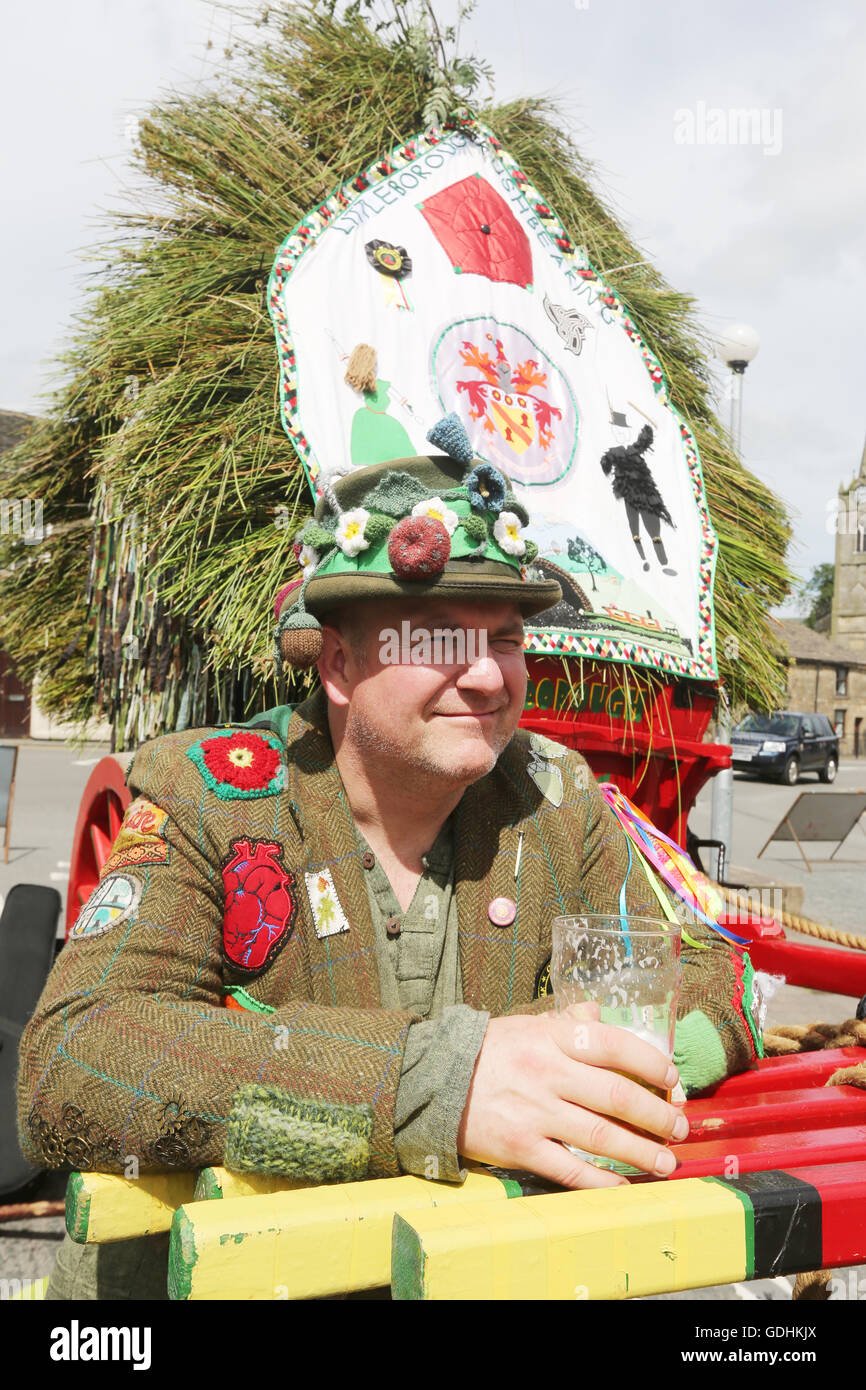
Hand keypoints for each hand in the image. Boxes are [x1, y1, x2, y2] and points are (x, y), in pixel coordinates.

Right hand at [456, 1002, 688, 1187]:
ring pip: (602, 1136)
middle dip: (657, 1114)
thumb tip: (601, 1011)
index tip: (672, 1079)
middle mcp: (548, 1072)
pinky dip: (603, 1182)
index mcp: (553, 1037)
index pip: (614, 1045)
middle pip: (617, 1095)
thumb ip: (567, 1021)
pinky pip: (571, 1170)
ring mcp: (535, 1113)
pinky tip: (625, 1185)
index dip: (651, 1064)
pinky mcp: (521, 1148)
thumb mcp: (527, 1025)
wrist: (432, 1081)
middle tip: (679, 1127)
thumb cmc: (488, 1052)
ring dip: (641, 1151)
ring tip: (665, 1161)